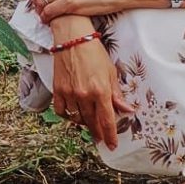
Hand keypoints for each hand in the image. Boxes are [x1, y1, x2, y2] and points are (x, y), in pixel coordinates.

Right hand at [50, 34, 132, 150]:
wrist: (72, 38)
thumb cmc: (94, 52)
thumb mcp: (110, 72)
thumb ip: (117, 94)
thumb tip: (127, 110)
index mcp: (100, 90)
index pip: (107, 120)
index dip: (110, 135)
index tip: (112, 145)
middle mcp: (84, 95)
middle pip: (92, 122)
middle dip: (97, 132)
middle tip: (100, 138)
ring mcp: (69, 93)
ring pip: (76, 118)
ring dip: (84, 124)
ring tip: (89, 124)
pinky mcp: (58, 89)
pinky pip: (62, 110)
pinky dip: (68, 115)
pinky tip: (73, 114)